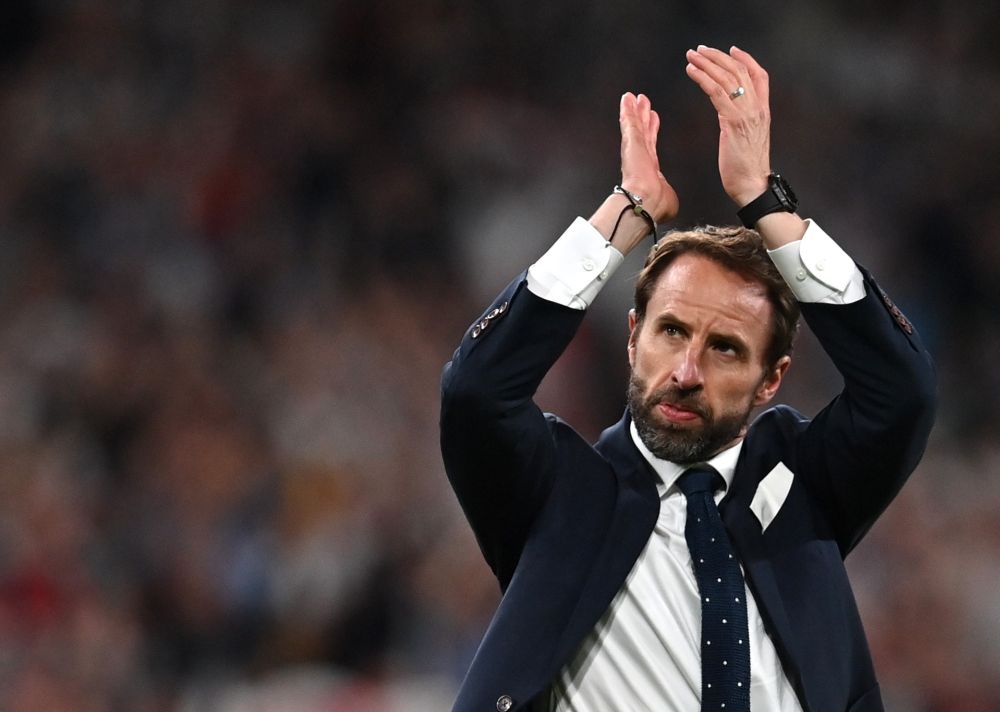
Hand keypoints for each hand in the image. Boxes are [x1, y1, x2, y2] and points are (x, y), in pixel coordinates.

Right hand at [618, 92, 678, 222]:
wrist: (646, 202)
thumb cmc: (656, 205)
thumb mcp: (668, 199)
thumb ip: (669, 195)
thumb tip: (670, 201)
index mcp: (649, 170)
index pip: (651, 146)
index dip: (652, 132)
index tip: (653, 120)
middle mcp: (640, 158)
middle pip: (642, 132)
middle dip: (643, 117)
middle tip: (643, 103)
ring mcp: (634, 149)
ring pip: (635, 125)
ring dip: (635, 111)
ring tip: (634, 97)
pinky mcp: (631, 142)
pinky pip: (630, 123)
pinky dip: (627, 110)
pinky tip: (627, 98)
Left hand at [685, 45, 770, 206]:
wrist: (752, 185)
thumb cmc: (747, 168)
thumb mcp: (750, 139)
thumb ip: (744, 122)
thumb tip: (733, 115)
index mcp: (763, 110)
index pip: (759, 75)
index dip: (746, 59)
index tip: (731, 49)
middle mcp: (757, 107)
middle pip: (740, 71)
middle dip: (718, 56)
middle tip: (701, 49)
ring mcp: (747, 113)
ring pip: (727, 78)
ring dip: (707, 63)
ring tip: (692, 55)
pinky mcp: (733, 121)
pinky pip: (717, 92)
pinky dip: (703, 78)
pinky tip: (692, 72)